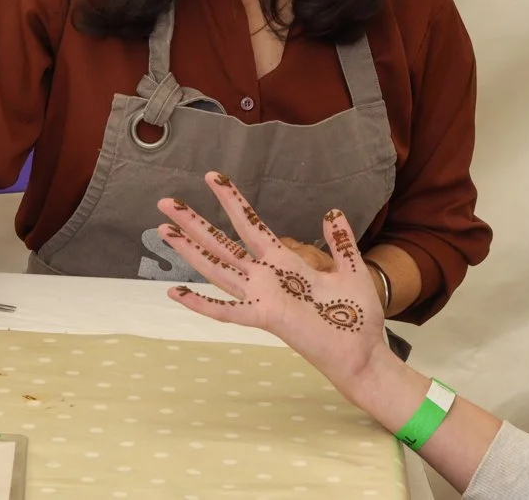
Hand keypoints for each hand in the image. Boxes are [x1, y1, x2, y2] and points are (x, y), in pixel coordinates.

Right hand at [156, 171, 385, 390]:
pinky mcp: (267, 317)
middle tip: (166, 202)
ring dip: (190, 250)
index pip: (250, 224)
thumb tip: (332, 211)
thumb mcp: (350, 268)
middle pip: (222, 243)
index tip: (212, 177)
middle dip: (194, 222)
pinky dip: (201, 303)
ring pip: (217, 268)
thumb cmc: (358, 316)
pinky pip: (228, 310)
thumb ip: (339, 241)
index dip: (231, 200)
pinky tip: (175, 293)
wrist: (364, 352)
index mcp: (285, 262)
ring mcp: (263, 297)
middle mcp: (267, 277)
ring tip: (164, 230)